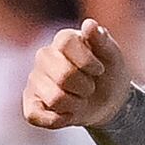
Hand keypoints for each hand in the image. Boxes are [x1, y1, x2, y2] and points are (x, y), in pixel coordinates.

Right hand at [22, 18, 129, 132]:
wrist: (109, 101)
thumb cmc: (109, 73)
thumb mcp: (113, 56)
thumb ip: (102, 41)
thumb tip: (89, 24)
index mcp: (63, 39)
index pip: (66, 43)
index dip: (86, 61)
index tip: (100, 69)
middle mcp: (44, 56)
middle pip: (62, 75)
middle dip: (85, 87)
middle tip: (90, 87)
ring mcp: (35, 80)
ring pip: (55, 98)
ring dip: (76, 104)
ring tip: (80, 98)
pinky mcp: (30, 103)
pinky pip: (34, 116)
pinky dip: (57, 120)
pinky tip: (67, 114)